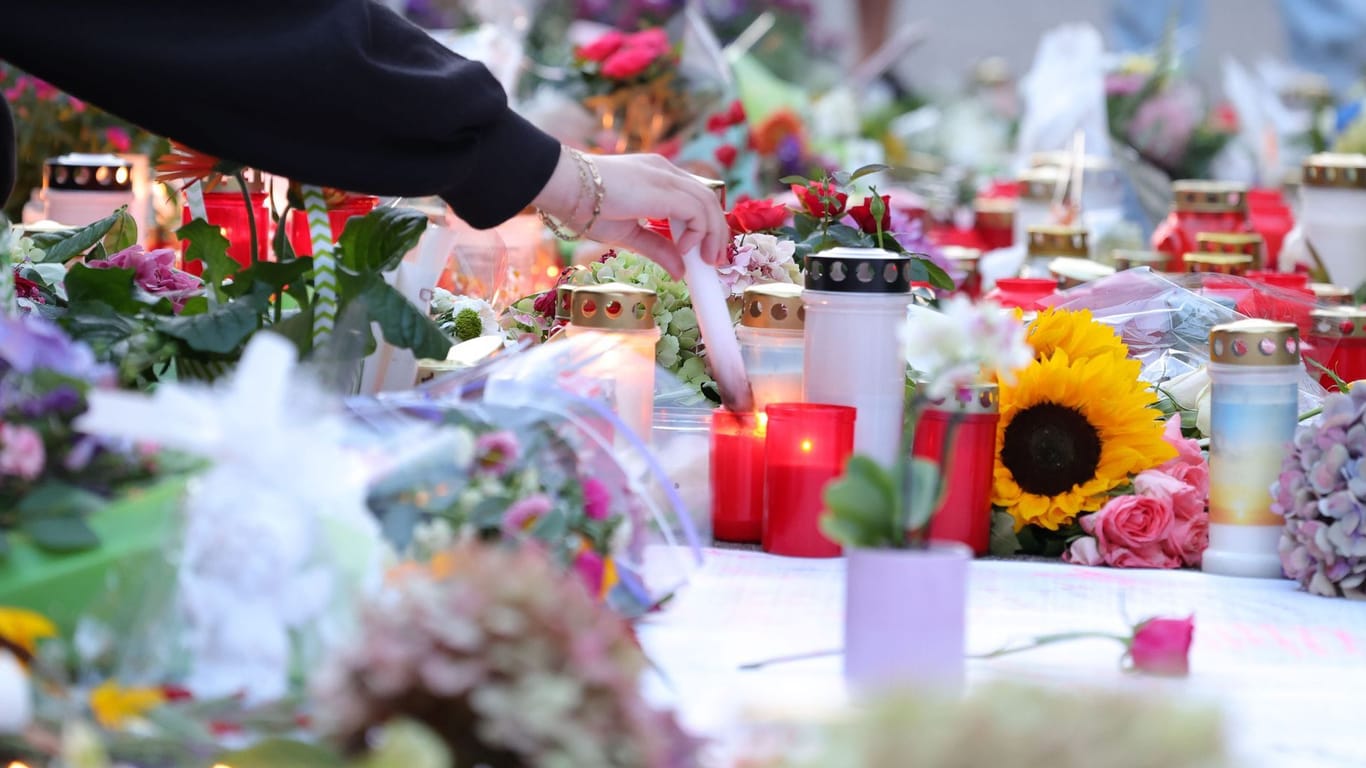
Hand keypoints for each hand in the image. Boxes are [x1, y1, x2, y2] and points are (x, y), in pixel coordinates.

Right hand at [532, 147, 728, 277]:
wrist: (562, 187)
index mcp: (657, 177)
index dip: (705, 225)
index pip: (694, 198)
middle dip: (717, 233)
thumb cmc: (584, 206)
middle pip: (707, 200)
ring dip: (712, 235)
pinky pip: (696, 210)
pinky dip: (698, 231)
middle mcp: (665, 172)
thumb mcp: (628, 234)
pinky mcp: (663, 188)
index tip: (705, 253)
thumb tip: (680, 272)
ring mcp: (665, 176)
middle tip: (714, 262)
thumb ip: (656, 248)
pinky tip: (685, 249)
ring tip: (705, 261)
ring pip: (707, 204)